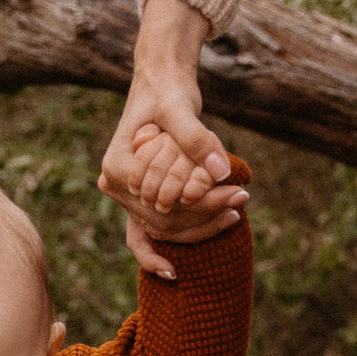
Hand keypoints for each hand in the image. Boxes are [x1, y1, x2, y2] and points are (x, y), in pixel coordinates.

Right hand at [98, 0, 244, 276]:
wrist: (159, 82)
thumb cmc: (167, 90)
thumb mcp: (181, 108)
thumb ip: (198, 139)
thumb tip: (221, 171)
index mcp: (117, 167)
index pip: (165, 201)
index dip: (202, 203)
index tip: (237, 196)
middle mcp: (114, 187)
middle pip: (164, 219)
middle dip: (205, 216)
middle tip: (242, 201)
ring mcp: (125, 196)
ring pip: (164, 228)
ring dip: (199, 226)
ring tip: (236, 210)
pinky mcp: (138, 199)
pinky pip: (146, 235)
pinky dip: (159, 254)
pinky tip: (173, 273)